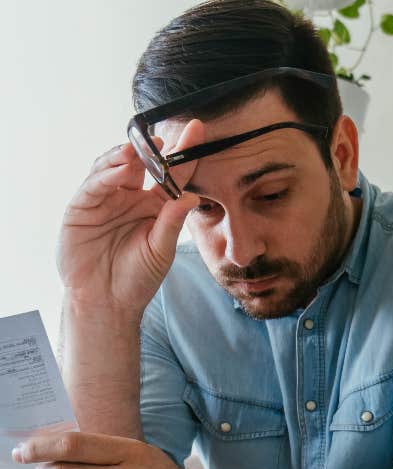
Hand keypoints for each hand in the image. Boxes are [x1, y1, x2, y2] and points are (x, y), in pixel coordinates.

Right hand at [57, 121, 203, 317]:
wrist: (107, 301)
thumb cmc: (137, 278)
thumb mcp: (161, 250)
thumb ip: (173, 222)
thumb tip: (192, 195)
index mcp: (154, 207)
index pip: (172, 176)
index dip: (184, 154)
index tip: (197, 131)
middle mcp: (130, 198)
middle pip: (142, 164)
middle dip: (152, 148)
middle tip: (165, 136)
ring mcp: (106, 199)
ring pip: (115, 167)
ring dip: (127, 155)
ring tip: (141, 147)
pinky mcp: (83, 206)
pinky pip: (95, 184)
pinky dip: (107, 173)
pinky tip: (121, 168)